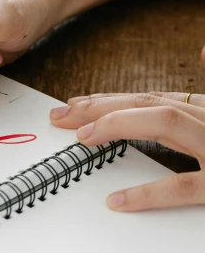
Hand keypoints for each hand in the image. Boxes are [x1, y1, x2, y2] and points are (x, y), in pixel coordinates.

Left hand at [50, 76, 204, 211]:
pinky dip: (148, 192)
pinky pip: (182, 187)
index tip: (76, 105)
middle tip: (62, 116)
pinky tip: (117, 200)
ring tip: (83, 135)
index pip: (155, 101)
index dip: (113, 101)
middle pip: (151, 105)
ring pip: (166, 124)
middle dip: (103, 107)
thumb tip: (201, 52)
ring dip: (121, 123)